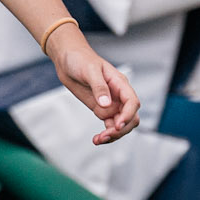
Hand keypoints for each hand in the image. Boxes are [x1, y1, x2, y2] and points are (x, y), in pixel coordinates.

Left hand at [48, 29, 139, 144]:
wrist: (67, 59)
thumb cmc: (80, 59)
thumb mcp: (89, 71)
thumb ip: (99, 87)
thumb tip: (105, 104)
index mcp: (120, 84)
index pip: (132, 102)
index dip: (128, 115)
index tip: (117, 125)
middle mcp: (118, 95)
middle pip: (130, 117)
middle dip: (121, 129)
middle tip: (104, 136)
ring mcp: (110, 103)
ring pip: (120, 124)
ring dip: (113, 135)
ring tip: (98, 140)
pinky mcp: (100, 108)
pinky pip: (109, 125)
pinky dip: (106, 134)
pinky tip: (97, 139)